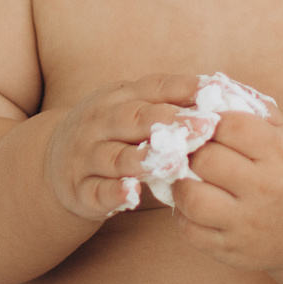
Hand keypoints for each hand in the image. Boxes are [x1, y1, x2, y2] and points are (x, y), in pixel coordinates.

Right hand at [41, 73, 203, 221]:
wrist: (53, 162)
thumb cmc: (113, 133)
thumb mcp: (134, 110)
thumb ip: (173, 104)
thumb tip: (229, 94)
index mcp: (119, 97)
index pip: (154, 88)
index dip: (185, 89)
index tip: (217, 92)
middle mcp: (99, 122)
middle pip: (134, 119)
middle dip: (170, 123)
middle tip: (206, 128)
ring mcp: (85, 156)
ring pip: (114, 156)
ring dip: (142, 159)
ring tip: (172, 162)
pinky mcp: (78, 189)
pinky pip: (96, 191)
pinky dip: (113, 193)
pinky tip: (131, 194)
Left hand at [167, 107, 282, 272]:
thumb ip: (255, 109)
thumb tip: (211, 87)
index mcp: (282, 154)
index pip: (231, 126)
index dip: (210, 120)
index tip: (207, 124)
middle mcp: (267, 189)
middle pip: (207, 160)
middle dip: (193, 151)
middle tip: (191, 151)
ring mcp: (248, 223)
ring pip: (192, 198)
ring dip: (181, 184)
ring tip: (188, 177)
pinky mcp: (233, 250)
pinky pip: (190, 230)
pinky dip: (182, 216)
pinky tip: (193, 205)